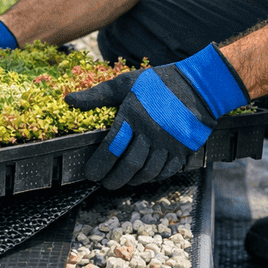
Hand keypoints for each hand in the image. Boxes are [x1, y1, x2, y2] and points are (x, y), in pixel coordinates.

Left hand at [65, 44, 248, 188]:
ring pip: (147, 172)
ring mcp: (169, 143)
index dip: (98, 165)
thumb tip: (68, 99)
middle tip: (104, 183)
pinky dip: (153, 178)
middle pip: (129, 165)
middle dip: (113, 179)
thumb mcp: (125, 83)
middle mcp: (151, 132)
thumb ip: (96, 95)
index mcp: (133, 115)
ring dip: (132, 181)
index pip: (111, 148)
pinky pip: (166, 172)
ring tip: (121, 181)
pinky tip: (143, 177)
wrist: (199, 86)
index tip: (90, 174)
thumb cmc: (157, 83)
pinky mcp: (183, 150)